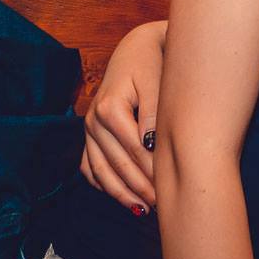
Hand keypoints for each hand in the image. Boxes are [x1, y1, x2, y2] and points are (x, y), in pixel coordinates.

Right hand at [81, 20, 166, 213]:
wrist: (136, 49)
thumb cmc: (151, 65)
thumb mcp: (156, 83)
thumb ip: (153, 113)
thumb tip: (152, 145)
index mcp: (109, 109)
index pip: (134, 150)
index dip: (152, 172)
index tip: (170, 188)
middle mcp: (93, 122)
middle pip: (117, 164)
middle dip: (139, 188)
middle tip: (161, 205)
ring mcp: (88, 130)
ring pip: (100, 171)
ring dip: (121, 193)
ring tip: (143, 209)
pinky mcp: (90, 135)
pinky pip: (90, 167)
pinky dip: (103, 184)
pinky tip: (121, 197)